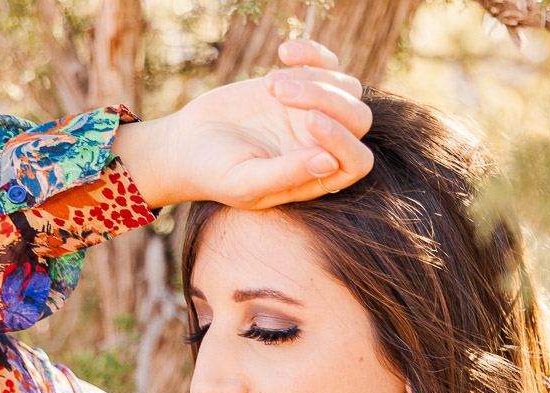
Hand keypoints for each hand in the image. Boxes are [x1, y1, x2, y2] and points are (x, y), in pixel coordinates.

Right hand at [112, 38, 372, 210]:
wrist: (191, 145)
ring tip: (271, 85)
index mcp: (318, 178)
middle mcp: (324, 146)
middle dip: (327, 101)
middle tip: (281, 95)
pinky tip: (283, 53)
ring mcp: (317, 113)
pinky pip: (327, 62)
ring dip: (315, 78)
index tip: (308, 122)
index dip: (343, 139)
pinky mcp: (303, 85)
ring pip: (348, 88)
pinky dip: (312, 51)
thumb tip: (329, 161)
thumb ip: (288, 176)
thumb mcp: (246, 183)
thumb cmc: (217, 174)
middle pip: (358, 119)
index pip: (357, 161)